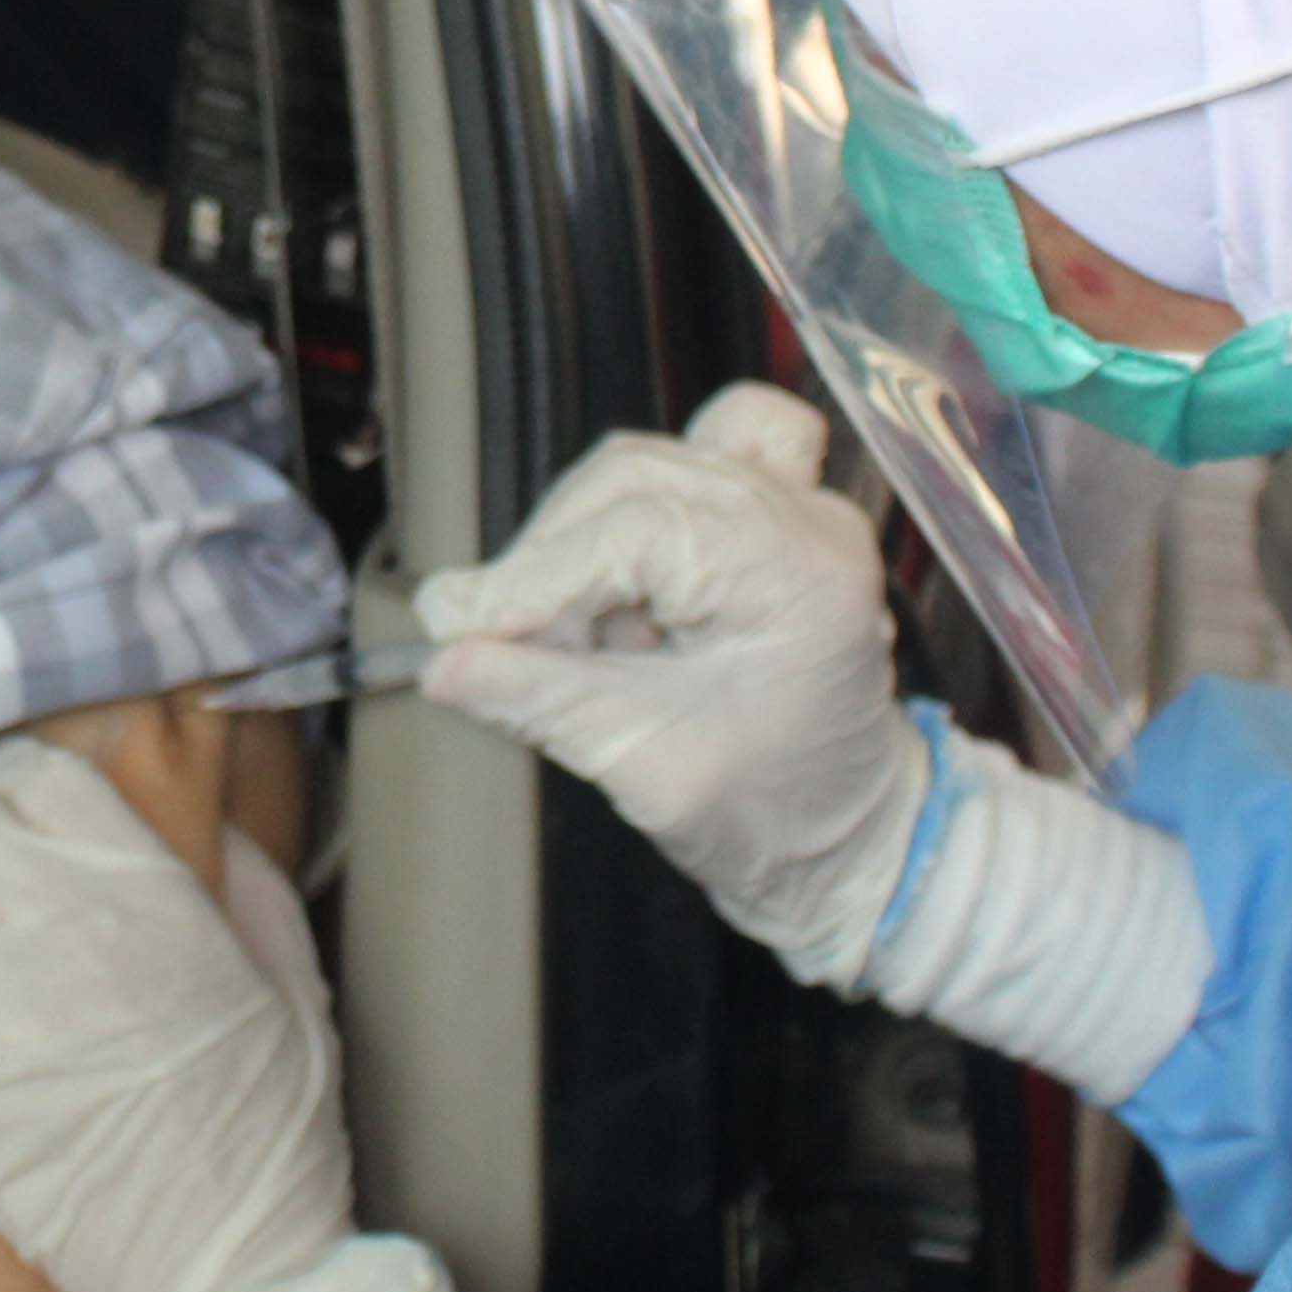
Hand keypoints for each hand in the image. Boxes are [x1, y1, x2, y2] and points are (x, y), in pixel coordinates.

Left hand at [0, 737, 350, 1291]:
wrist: (245, 1283)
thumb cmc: (276, 1138)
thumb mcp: (291, 983)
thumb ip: (245, 886)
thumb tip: (209, 830)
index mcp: (153, 895)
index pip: (39, 777)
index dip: (24, 798)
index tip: (25, 828)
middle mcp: (69, 936)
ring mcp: (4, 1018)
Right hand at [410, 382, 930, 988]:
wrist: (850, 840)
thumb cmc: (778, 817)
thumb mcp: (643, 764)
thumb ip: (537, 699)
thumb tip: (440, 660)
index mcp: (798, 574)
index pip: (633, 530)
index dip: (535, 577)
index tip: (462, 628)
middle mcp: (806, 520)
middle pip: (631, 481)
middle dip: (550, 561)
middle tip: (500, 641)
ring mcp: (795, 507)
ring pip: (645, 466)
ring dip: (582, 540)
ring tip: (577, 635)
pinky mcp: (769, 515)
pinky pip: (702, 451)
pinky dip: (643, 495)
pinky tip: (620, 564)